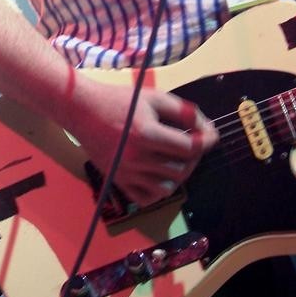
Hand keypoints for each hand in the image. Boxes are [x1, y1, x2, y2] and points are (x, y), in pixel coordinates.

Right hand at [67, 78, 217, 206]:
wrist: (84, 111)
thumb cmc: (120, 101)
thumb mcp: (154, 98)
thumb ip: (183, 111)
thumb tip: (206, 127)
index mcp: (146, 134)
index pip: (189, 147)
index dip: (206, 140)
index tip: (212, 135)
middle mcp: (136, 158)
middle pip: (181, 169)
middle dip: (194, 156)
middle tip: (194, 142)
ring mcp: (126, 174)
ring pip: (168, 187)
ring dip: (180, 173)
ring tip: (179, 158)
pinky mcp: (118, 182)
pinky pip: (147, 199)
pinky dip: (160, 190)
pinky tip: (161, 173)